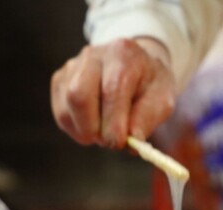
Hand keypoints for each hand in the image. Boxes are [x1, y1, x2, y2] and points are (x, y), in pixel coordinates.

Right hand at [51, 37, 175, 146]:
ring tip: (105, 132)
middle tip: (111, 141)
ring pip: (67, 107)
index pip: (112, 90)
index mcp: (123, 54)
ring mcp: (73, 66)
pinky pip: (61, 113)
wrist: (135, 67)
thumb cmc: (149, 85)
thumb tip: (132, 139)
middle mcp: (93, 56)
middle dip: (94, 128)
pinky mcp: (60, 81)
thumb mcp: (162, 98)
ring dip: (86, 131)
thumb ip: (149, 117)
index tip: (119, 143)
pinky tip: (94, 126)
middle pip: (79, 95)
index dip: (113, 122)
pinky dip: (77, 129)